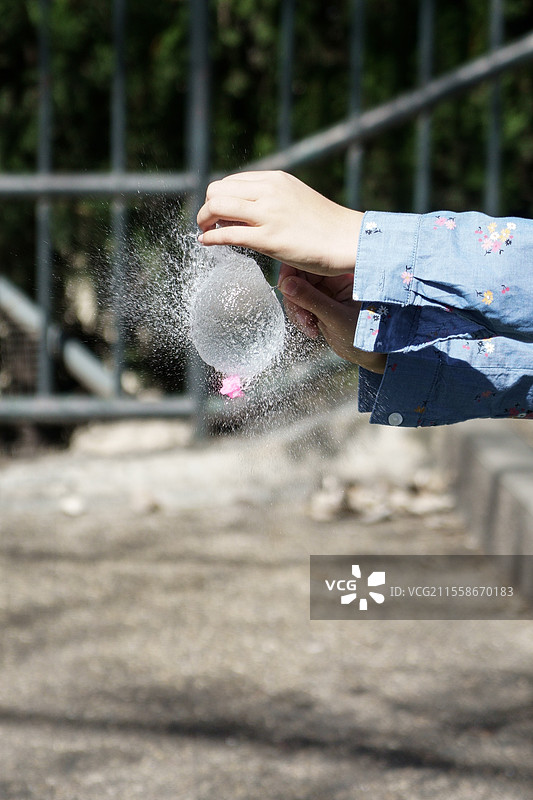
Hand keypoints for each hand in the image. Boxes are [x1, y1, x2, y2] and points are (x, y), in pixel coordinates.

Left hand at [197, 170, 363, 276]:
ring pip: (217, 207)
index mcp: (275, 179)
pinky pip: (228, 234)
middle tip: (207, 222)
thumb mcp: (296, 198)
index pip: (231, 181)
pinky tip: (206, 242)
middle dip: (206, 207)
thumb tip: (246, 210)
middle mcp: (269, 192)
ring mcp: (268, 214)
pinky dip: (211, 237)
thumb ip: (271, 199)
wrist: (349, 240)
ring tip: (204, 231)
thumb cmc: (325, 225)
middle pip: (217, 190)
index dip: (218, 197)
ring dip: (203, 220)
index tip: (218, 213)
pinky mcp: (270, 239)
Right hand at [279, 264, 386, 373]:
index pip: (311, 261)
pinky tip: (312, 330)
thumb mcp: (336, 317)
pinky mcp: (320, 304)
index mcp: (344, 272)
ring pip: (296, 292)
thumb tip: (285, 284)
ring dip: (297, 311)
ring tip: (309, 327)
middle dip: (295, 298)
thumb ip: (311, 300)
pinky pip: (300, 305)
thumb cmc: (364, 334)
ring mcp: (326, 291)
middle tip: (302, 318)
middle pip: (299, 277)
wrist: (369, 354)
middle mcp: (334, 278)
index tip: (285, 287)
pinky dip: (300, 318)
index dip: (293, 271)